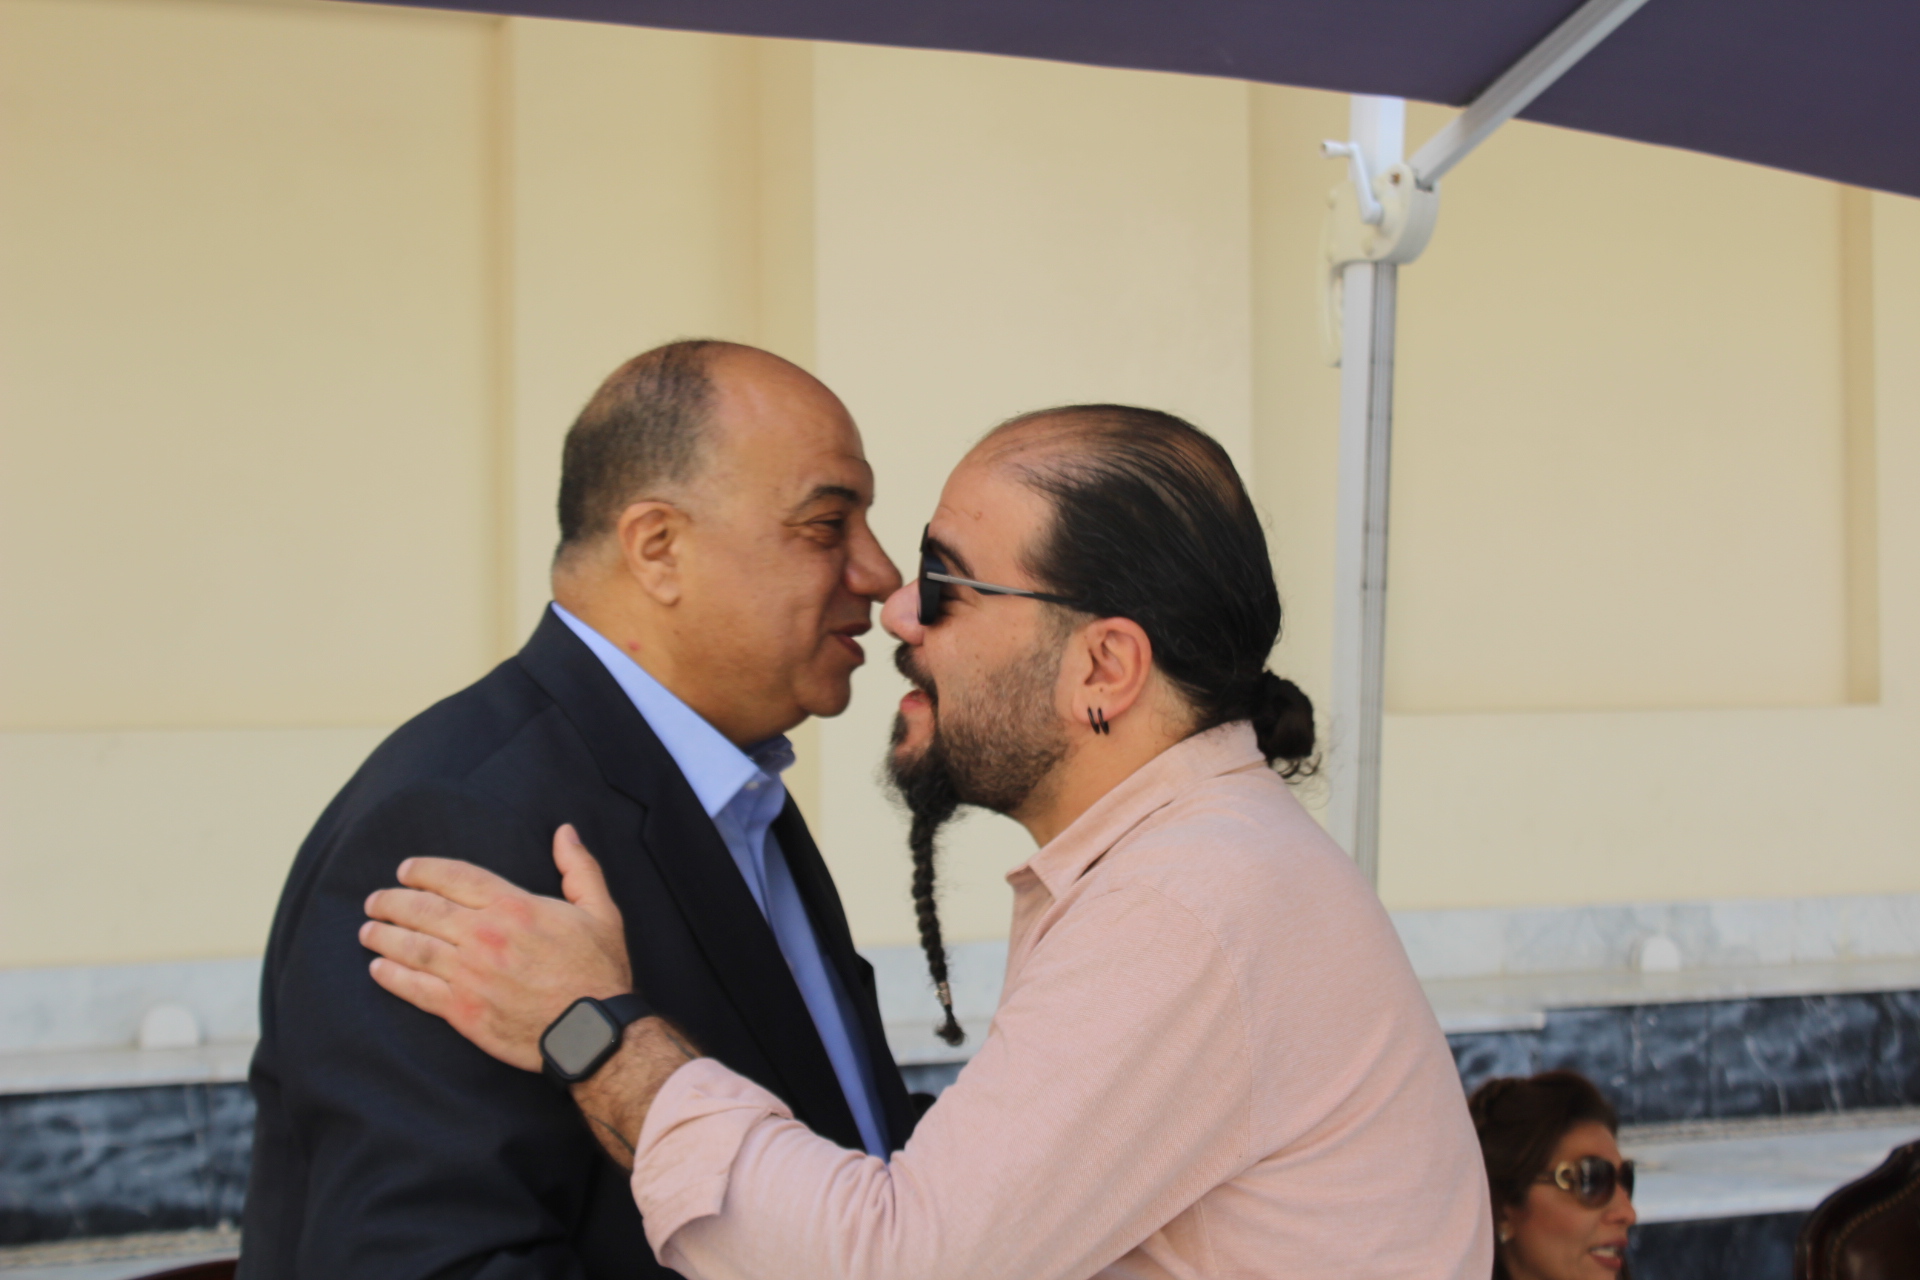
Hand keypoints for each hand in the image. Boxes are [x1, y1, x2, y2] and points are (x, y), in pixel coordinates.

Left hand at [361, 824, 632, 1071]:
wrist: (592, 1031)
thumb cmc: (599, 970)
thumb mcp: (601, 911)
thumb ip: (579, 868)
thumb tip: (565, 832)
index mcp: (514, 907)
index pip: (456, 878)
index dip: (425, 871)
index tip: (405, 870)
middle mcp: (484, 937)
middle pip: (424, 910)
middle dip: (393, 901)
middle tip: (375, 900)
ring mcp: (469, 975)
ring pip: (413, 948)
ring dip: (384, 937)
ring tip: (367, 931)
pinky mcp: (463, 1011)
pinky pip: (416, 990)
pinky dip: (392, 978)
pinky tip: (378, 970)